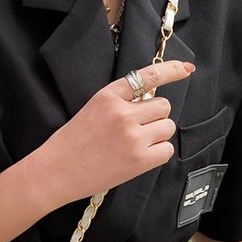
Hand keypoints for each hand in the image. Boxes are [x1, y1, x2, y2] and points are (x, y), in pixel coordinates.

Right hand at [36, 60, 194, 207]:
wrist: (54, 173)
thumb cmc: (70, 145)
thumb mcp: (91, 110)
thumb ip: (119, 103)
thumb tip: (149, 105)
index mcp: (108, 97)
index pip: (147, 76)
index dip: (172, 70)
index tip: (187, 69)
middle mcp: (123, 113)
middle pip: (163, 106)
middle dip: (154, 118)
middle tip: (135, 131)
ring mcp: (133, 137)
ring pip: (168, 127)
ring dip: (157, 135)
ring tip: (135, 145)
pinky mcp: (139, 160)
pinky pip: (166, 150)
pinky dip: (157, 153)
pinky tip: (139, 158)